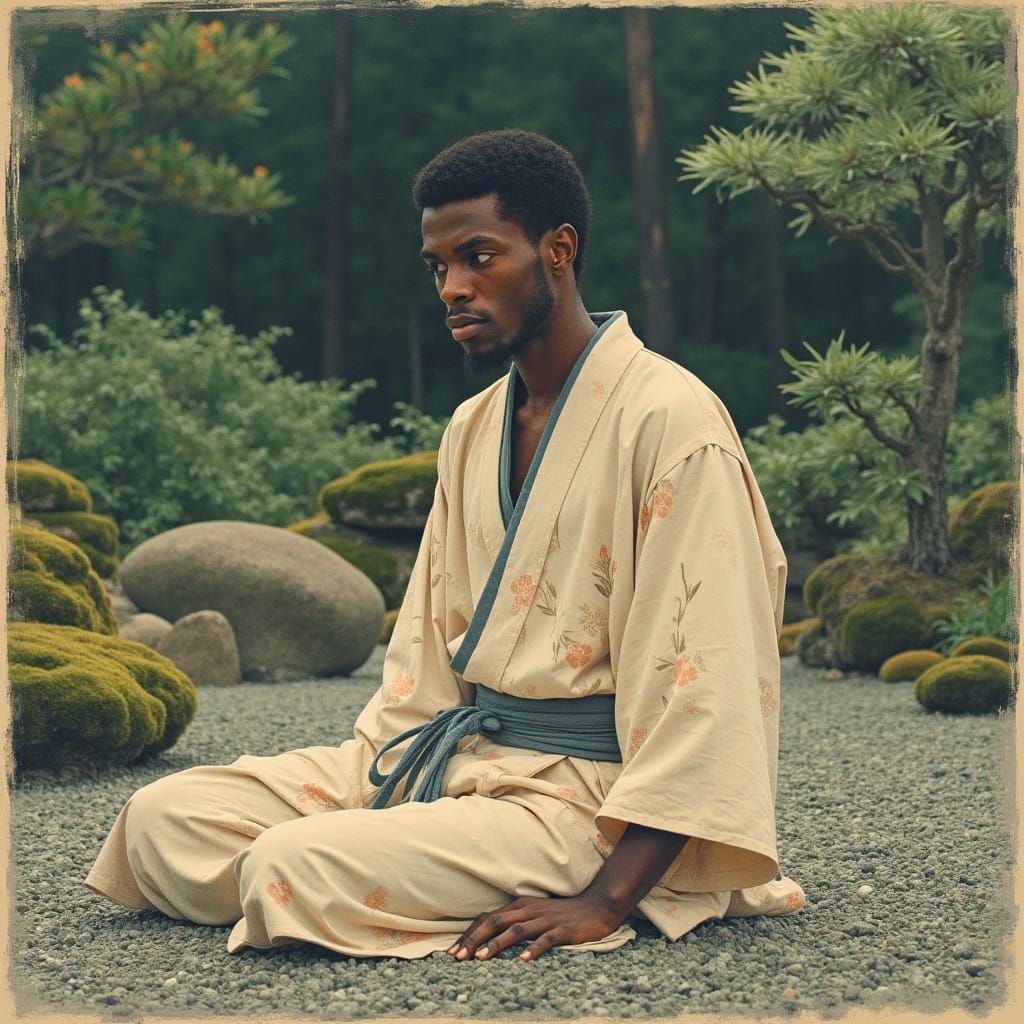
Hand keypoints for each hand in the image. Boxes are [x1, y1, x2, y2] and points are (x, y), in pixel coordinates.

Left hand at [447, 893, 623, 961]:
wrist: (597, 907)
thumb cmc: (561, 914)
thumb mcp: (533, 915)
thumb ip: (513, 922)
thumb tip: (485, 939)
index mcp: (519, 905)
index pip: (487, 918)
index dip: (469, 934)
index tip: (452, 952)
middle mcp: (529, 910)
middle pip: (496, 922)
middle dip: (474, 940)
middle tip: (458, 958)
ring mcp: (546, 919)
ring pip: (516, 930)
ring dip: (496, 944)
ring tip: (481, 958)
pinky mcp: (563, 930)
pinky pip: (546, 940)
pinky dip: (534, 949)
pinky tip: (524, 960)